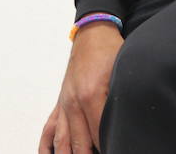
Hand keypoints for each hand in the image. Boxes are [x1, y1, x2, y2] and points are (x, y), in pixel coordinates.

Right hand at [39, 22, 123, 153]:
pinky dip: (47, 148)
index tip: (115, 150)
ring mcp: (64, 105)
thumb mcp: (123, 73)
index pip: (99, 135)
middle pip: (79, 144)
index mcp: (92, 95)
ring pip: (62, 142)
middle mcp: (74, 103)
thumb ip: (122, 99)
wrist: (93, 34)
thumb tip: (129, 121)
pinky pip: (48, 131)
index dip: (109, 147)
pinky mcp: (59, 104)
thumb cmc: (109, 51)